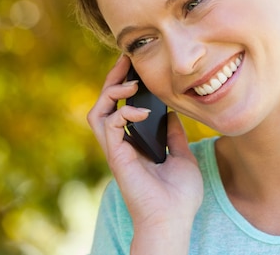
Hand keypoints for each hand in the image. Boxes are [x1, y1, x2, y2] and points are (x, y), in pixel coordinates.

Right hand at [87, 55, 202, 250]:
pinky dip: (123, 112)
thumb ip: (174, 135)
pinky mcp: (117, 157)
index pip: (121, 107)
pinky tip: (141, 111)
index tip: (136, 69)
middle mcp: (121, 145)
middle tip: (125, 61)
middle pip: (104, 105)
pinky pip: (110, 125)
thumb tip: (171, 114)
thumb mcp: (182, 156)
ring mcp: (117, 151)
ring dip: (110, 93)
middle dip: (113, 80)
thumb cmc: (179, 195)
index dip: (125, 86)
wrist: (174, 219)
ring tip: (131, 84)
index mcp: (135, 143)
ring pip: (97, 113)